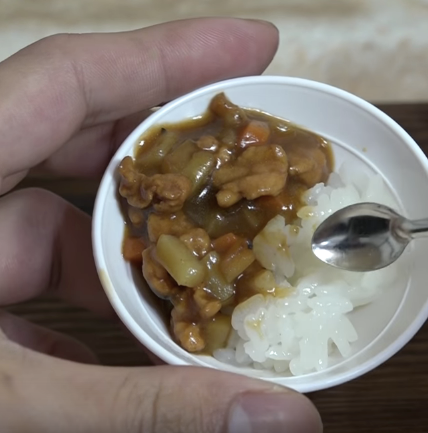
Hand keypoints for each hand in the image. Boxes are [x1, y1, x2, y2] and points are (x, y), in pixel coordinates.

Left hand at [0, 18, 321, 432]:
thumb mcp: (12, 402)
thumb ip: (143, 405)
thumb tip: (277, 415)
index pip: (72, 76)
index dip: (170, 54)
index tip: (257, 44)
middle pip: (87, 138)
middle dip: (178, 151)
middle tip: (258, 161)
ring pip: (70, 218)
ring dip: (146, 245)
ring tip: (219, 264)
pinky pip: (42, 270)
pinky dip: (101, 296)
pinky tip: (147, 336)